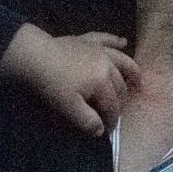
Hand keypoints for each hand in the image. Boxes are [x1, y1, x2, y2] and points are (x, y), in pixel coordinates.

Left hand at [0, 24, 139, 135]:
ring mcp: (98, 49)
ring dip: (131, 69)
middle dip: (121, 101)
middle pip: (120, 85)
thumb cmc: (52, 83)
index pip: (112, 106)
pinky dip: (114, 40)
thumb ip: (87, 121)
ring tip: (138, 79)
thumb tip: (101, 131)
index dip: (112, 121)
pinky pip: (105, 39)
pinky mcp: (86, 40)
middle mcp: (107, 64)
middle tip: (116, 113)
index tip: (107, 132)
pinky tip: (123, 41)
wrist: (34, 55)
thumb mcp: (68, 107)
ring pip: (121, 60)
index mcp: (103, 82)